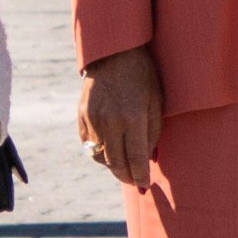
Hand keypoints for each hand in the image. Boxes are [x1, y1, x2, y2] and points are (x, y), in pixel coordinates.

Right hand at [79, 44, 162, 190]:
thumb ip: (153, 133)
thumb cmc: (142, 76)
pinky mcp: (82, 115)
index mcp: (133, 117)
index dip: (140, 176)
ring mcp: (93, 119)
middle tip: (134, 183)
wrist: (114, 52)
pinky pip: (89, 144)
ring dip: (112, 166)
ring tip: (123, 166)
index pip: (136, 159)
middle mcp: (110, 121)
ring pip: (99, 156)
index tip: (144, 186)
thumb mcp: (156, 102)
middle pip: (115, 163)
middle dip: (126, 176)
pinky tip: (110, 150)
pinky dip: (99, 151)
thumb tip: (148, 161)